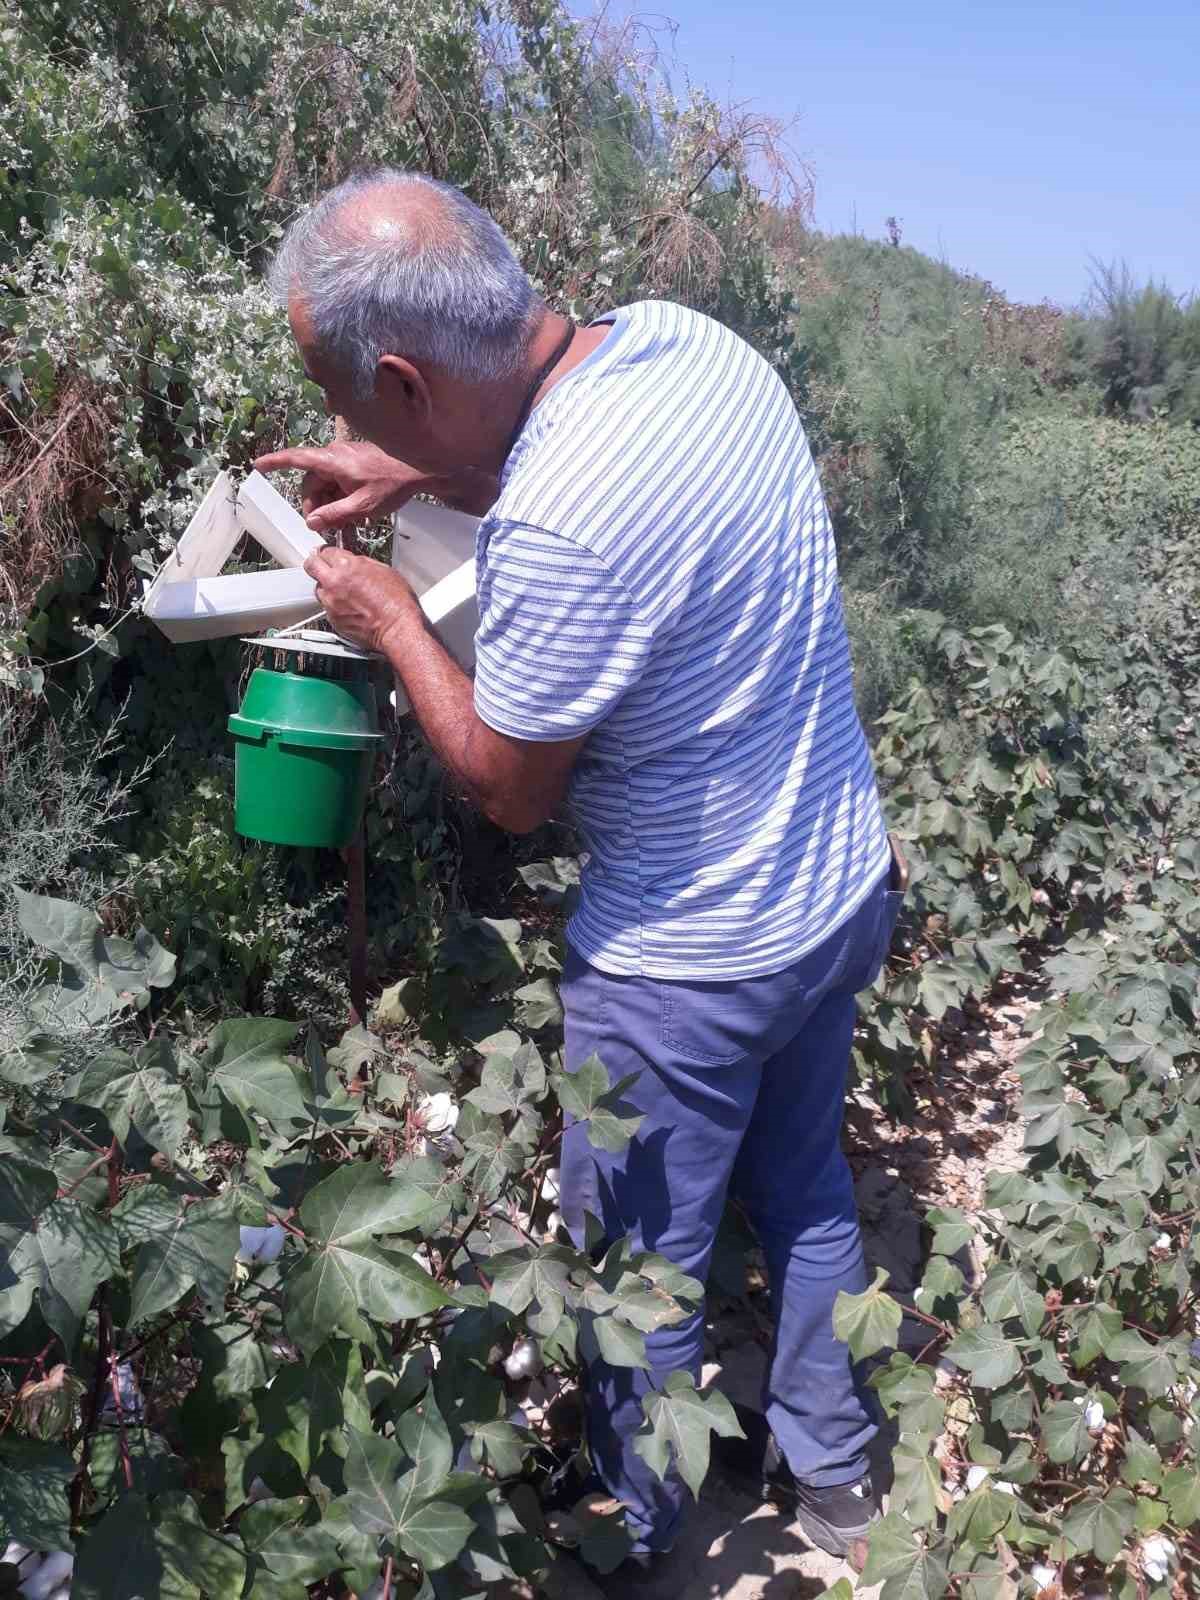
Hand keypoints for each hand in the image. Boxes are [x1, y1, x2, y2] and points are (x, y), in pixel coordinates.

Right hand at [254, 442, 500, 530]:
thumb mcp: (363, 506)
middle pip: (313, 482)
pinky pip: (341, 485)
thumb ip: (335, 515)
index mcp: (333, 461)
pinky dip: (343, 502)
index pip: (297, 459)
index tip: (258, 465)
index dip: (276, 462)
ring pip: (327, 487)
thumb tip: (311, 523)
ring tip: (343, 529)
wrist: (422, 469)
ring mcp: (347, 462)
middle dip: (315, 506)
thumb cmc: (393, 483)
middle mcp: (336, 457)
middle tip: (324, 529)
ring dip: (331, 508)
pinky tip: (353, 521)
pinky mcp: (358, 468)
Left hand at [303, 546, 418, 653]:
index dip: (327, 553)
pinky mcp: (332, 619)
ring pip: (318, 589)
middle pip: (311, 566)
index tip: (328, 555)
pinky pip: (327, 608)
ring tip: (342, 592)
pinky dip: (335, 606)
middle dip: (315, 563)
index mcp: (348, 566)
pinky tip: (350, 607)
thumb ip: (362, 563)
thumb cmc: (397, 602)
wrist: (398, 627)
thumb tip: (354, 562)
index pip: (325, 551)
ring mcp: (331, 602)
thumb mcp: (384, 570)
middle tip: (321, 565)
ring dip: (326, 587)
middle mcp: (334, 582)